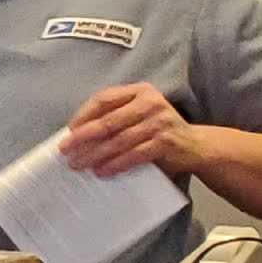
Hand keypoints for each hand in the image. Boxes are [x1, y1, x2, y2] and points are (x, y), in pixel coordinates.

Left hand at [63, 82, 194, 180]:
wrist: (196, 145)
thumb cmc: (158, 131)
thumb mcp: (138, 115)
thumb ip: (115, 117)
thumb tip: (75, 135)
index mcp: (139, 91)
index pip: (103, 99)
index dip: (82, 116)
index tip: (69, 131)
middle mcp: (150, 102)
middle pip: (108, 121)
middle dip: (83, 138)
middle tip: (65, 151)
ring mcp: (160, 121)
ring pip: (119, 140)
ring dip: (95, 155)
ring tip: (79, 164)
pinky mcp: (166, 142)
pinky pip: (134, 154)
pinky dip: (116, 164)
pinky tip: (102, 171)